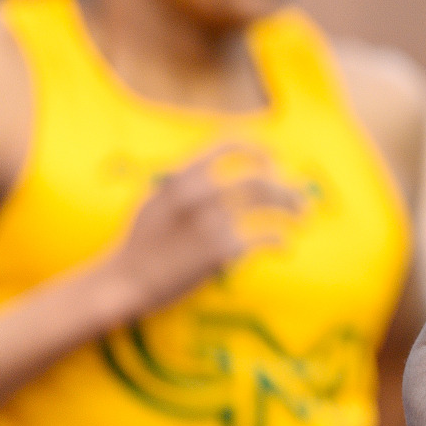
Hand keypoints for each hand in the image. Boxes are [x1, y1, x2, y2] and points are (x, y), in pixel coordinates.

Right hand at [99, 143, 303, 324]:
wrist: (123, 282)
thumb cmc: (140, 243)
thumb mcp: (155, 200)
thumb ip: (185, 182)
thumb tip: (217, 170)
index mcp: (181, 177)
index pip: (228, 144)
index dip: (258, 148)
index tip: (273, 160)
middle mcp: (199, 193)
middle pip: (260, 177)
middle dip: (285, 185)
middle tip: (300, 196)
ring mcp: (212, 220)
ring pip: (269, 202)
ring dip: (292, 206)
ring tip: (303, 215)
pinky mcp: (222, 249)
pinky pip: (265, 236)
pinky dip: (281, 239)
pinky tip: (285, 246)